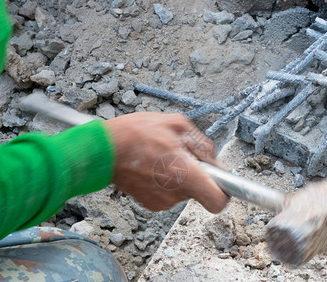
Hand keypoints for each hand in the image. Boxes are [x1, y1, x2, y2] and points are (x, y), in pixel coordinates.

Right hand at [104, 112, 228, 212]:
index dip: (224, 192)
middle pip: (201, 190)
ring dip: (180, 175)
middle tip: (181, 154)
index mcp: (185, 174)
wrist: (102, 150)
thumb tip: (212, 157)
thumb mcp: (175, 123)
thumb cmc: (135, 133)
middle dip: (196, 173)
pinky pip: (170, 193)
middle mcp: (175, 193)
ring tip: (162, 157)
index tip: (222, 181)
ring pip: (185, 190)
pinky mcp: (151, 204)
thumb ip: (200, 141)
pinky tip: (153, 166)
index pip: (218, 201)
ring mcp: (162, 201)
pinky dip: (166, 181)